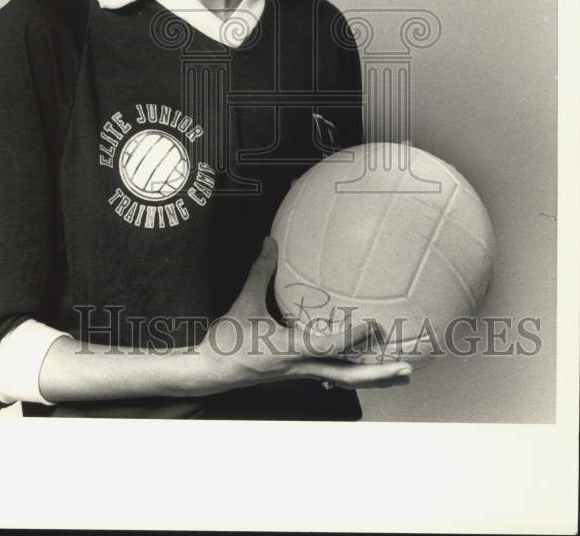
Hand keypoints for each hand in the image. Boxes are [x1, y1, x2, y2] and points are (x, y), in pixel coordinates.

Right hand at [194, 236, 412, 394]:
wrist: (212, 373)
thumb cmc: (227, 342)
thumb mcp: (243, 304)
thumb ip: (259, 273)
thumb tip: (271, 242)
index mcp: (289, 350)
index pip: (326, 346)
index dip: (350, 337)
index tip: (372, 325)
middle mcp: (301, 366)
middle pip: (348, 376)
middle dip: (379, 374)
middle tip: (408, 368)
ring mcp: (303, 373)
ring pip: (345, 379)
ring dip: (374, 376)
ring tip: (403, 371)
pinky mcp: (300, 373)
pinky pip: (334, 373)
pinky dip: (355, 371)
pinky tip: (368, 366)